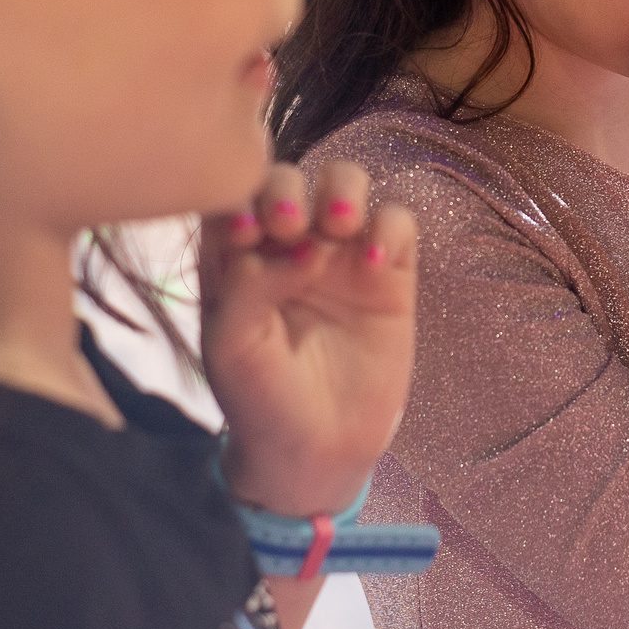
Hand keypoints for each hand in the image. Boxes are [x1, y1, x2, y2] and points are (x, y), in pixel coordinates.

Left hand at [199, 160, 417, 518]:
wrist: (315, 450)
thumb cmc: (259, 398)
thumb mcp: (231, 346)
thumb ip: (248, 286)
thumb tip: (302, 245)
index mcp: (234, 256)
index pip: (232, 195)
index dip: (238, 196)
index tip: (247, 233)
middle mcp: (285, 243)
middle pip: (287, 178)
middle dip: (286, 190)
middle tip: (289, 224)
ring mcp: (339, 254)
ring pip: (344, 183)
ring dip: (340, 191)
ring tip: (337, 226)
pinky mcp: (389, 273)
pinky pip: (397, 223)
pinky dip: (389, 228)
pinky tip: (375, 264)